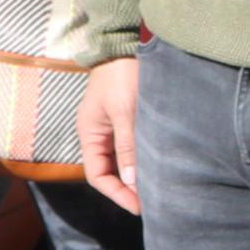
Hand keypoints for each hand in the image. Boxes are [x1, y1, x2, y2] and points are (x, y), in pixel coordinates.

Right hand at [78, 54, 143, 213]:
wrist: (126, 42)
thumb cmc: (122, 76)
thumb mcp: (125, 112)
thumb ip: (128, 147)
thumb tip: (133, 183)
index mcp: (90, 134)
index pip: (97, 176)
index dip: (117, 194)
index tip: (140, 206)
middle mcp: (99, 134)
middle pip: (110, 172)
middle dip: (129, 189)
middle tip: (154, 202)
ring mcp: (113, 127)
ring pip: (123, 161)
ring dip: (138, 175)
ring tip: (159, 188)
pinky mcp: (128, 119)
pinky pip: (133, 148)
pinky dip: (144, 160)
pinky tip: (159, 165)